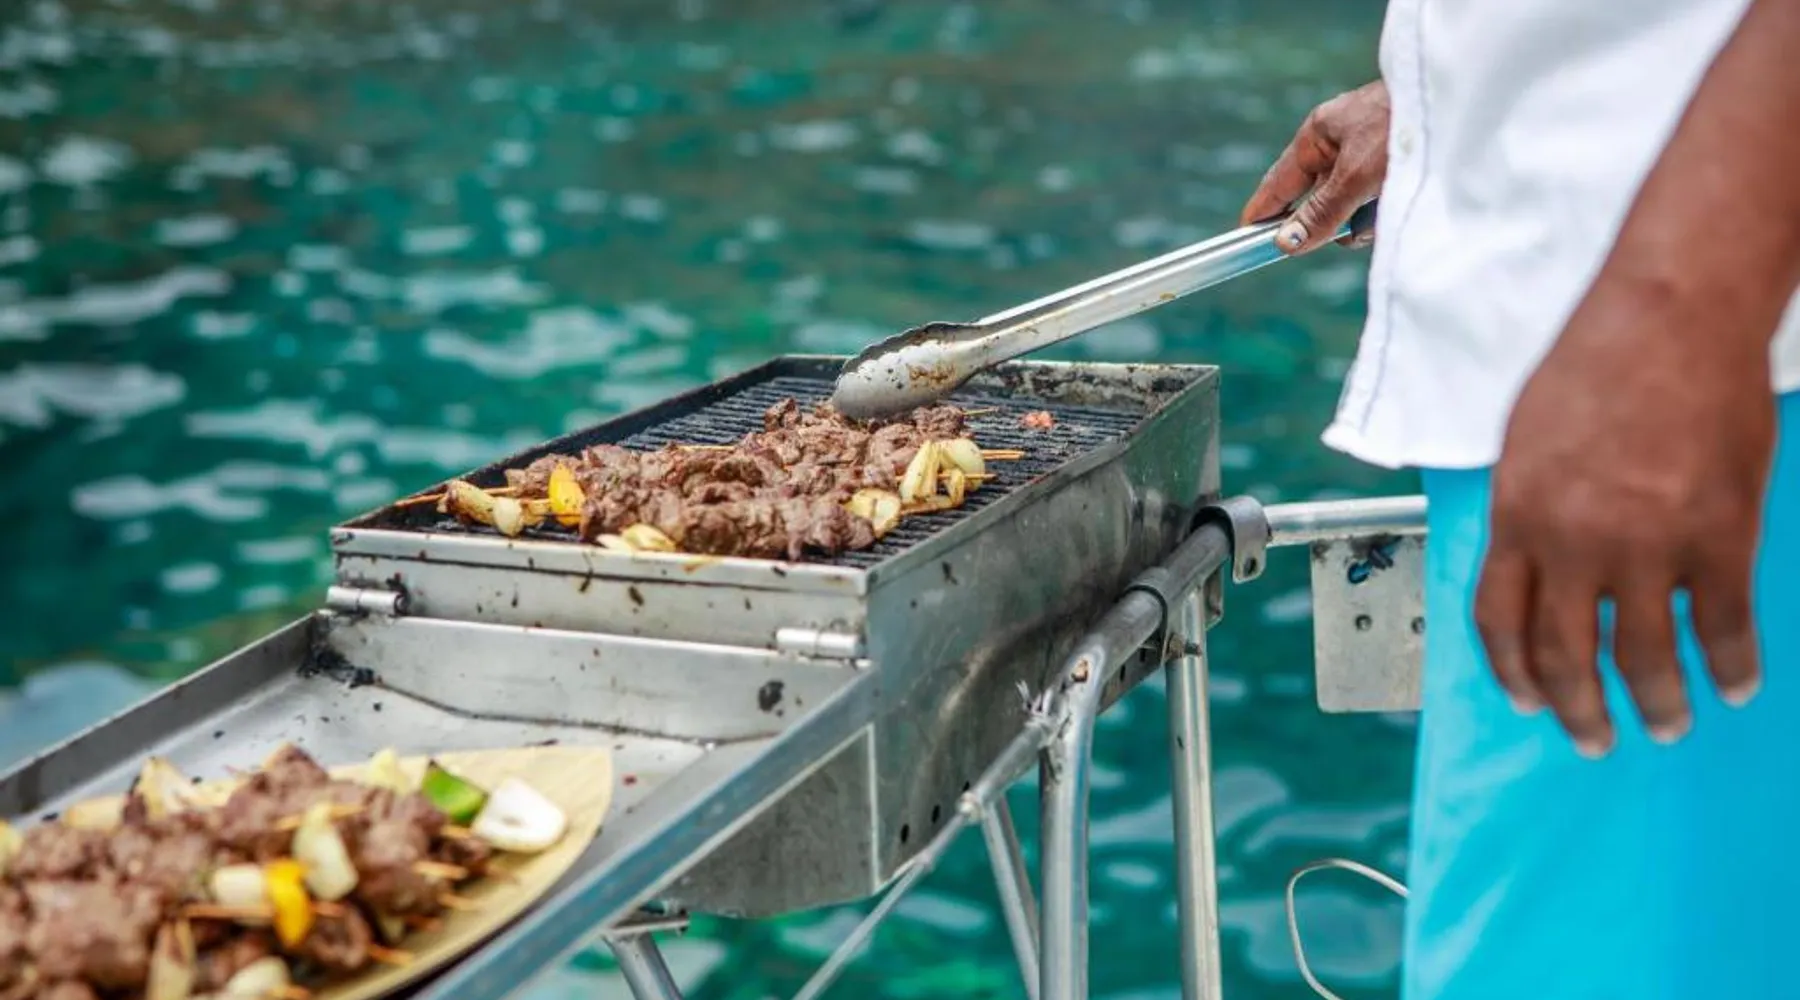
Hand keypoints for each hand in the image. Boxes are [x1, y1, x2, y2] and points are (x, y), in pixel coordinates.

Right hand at [1240, 80, 1388, 253]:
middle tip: (1349, 226)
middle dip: (1332, 221)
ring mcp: (1368, 156)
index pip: (1279, 182)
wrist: (1463, 107)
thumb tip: (1285, 245)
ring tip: (1389, 203)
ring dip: (1366, 218)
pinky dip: (1387, 209)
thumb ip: (1321, 213)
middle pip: (1318, 201)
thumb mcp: (1357, 177)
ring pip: (1350, 207)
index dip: (1264, 213)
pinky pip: (1377, 202)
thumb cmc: (1404, 127)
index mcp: (1319, 135)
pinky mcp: (1395, 168)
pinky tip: (1403, 201)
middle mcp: (1341, 145)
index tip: (1246, 240)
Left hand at [1477, 275, 1776, 755]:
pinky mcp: (1717, 538)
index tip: (1528, 701)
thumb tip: (1534, 562)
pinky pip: (1723, 625)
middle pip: (1565, 653)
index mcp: (1517, 517)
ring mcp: (1647, 546)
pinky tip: (1734, 685)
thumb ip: (1527, 508)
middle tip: (1593, 741)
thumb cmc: (1596, 362)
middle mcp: (1572, 543)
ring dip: (1657, 702)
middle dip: (1578, 710)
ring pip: (1644, 656)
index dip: (1514, 672)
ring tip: (1667, 725)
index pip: (1499, 620)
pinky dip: (1730, 665)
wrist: (1672, 319)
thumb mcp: (1526, 440)